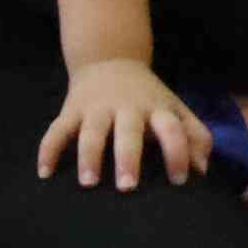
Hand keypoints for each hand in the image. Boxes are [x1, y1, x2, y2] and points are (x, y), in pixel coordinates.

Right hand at [37, 58, 208, 190]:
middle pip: (129, 132)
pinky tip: (45, 173)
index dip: (178, 153)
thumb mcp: (175, 109)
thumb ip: (194, 136)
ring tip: (88, 182)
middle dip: (128, 158)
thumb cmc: (149, 98)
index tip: (179, 181)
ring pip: (92, 132)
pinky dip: (49, 150)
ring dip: (89, 156)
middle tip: (128, 187)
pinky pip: (56, 130)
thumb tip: (202, 171)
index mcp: (157, 109)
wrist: (111, 60)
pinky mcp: (71, 111)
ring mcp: (97, 108)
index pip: (173, 129)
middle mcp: (128, 108)